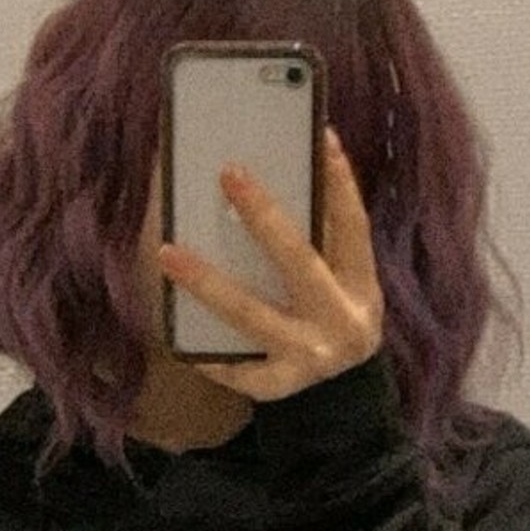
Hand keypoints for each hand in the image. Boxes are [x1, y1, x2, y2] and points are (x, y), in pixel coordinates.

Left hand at [156, 126, 385, 403]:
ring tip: (168, 252)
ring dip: (207, 282)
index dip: (339, 184)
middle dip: (263, 217)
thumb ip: (321, 239)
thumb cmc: (331, 317)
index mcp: (361, 287)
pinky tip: (175, 330)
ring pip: (250, 315)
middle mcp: (339, 322)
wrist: (344, 393)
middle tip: (228, 173)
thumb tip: (281, 172)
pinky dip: (205, 347)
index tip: (322, 137)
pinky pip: (233, 366)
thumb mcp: (344, 282)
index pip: (352, 228)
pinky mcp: (278, 388)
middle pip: (298, 263)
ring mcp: (308, 358)